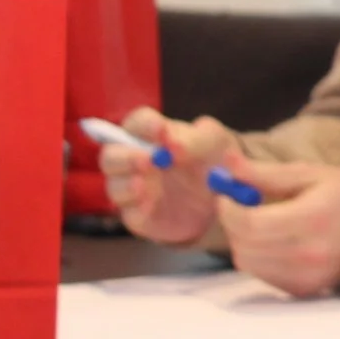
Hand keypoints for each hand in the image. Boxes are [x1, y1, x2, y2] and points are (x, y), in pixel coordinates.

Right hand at [103, 107, 235, 245]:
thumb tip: (173, 144)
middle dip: (126, 156)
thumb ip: (195, 138)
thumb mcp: (214, 141)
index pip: (136, 123)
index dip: (144, 124)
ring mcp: (134, 189)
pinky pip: (128, 213)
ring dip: (125, 184)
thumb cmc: (214, 159)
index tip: (161, 130)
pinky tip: (149, 204)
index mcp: (152, 135)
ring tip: (142, 184)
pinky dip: (135, 208)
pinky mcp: (139, 215)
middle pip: (110, 155)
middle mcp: (135, 160)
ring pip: (113, 186)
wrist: (229, 196)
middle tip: (149, 160)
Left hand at [212, 155, 339, 298]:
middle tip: (239, 207)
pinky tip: (273, 242)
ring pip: (247, 262)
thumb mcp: (310, 175)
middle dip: (232, 224)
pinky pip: (260, 275)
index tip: (226, 195)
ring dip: (242, 242)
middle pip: (245, 245)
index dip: (228, 209)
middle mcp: (311, 252)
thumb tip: (228, 162)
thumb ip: (266, 173)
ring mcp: (308, 275)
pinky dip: (256, 257)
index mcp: (314, 218)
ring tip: (258, 224)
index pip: (251, 223)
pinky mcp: (303, 289)